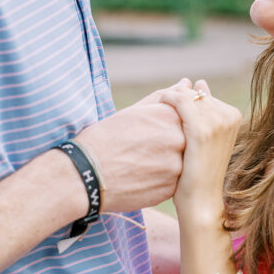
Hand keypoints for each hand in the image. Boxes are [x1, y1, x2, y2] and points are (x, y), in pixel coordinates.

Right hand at [75, 85, 186, 213]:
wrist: (86, 174)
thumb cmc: (106, 138)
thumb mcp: (134, 111)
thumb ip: (166, 97)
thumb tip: (188, 83)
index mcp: (170, 116)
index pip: (188, 116)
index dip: (172, 125)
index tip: (155, 132)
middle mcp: (177, 139)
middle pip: (188, 140)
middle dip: (173, 144)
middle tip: (148, 149)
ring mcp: (176, 166)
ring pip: (183, 162)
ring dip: (169, 163)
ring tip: (144, 163)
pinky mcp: (170, 189)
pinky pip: (175, 182)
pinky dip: (163, 180)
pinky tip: (143, 177)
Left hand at [158, 80, 241, 220]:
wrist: (200, 201)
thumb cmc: (198, 172)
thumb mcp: (207, 138)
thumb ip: (205, 110)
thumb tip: (199, 81)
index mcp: (233, 115)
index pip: (203, 94)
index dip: (184, 97)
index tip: (167, 104)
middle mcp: (229, 116)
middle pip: (195, 93)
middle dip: (176, 95)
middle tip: (159, 104)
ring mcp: (218, 122)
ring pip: (187, 95)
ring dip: (169, 97)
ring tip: (155, 106)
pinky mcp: (202, 130)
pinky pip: (181, 102)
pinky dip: (167, 99)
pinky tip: (157, 105)